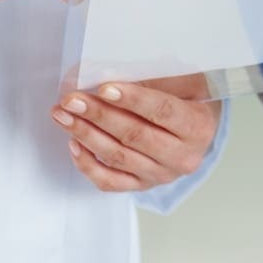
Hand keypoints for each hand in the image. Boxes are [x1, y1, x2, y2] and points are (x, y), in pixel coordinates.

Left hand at [52, 75, 221, 191]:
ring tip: (63, 116)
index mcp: (198, 126)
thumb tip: (113, 76)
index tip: (103, 88)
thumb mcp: (187, 81)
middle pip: (135, 135)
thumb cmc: (191, 98)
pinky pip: (110, 182)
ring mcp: (161, 175)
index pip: (162, 111)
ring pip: (118, 157)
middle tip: (71, 100)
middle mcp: (182, 156)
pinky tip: (73, 143)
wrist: (199, 131)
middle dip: (98, 115)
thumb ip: (158, 80)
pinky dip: (88, 164)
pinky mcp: (143, 186)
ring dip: (86, 135)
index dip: (132, 99)